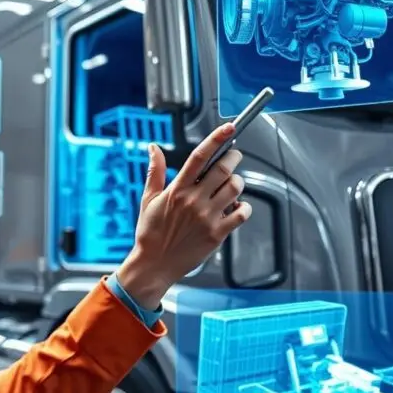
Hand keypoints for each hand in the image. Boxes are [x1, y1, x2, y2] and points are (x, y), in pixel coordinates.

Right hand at [117, 123, 251, 308]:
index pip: (199, 157)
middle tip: (233, 156)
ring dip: (238, 182)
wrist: (154, 264)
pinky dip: (244, 207)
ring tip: (232, 184)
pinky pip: (241, 214)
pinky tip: (237, 207)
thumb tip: (153, 148)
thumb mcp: (148, 199)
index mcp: (177, 190)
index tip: (228, 128)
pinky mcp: (217, 234)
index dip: (216, 139)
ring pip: (235, 188)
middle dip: (233, 157)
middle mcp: (193, 201)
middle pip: (223, 169)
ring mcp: (207, 218)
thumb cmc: (150, 233)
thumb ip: (155, 171)